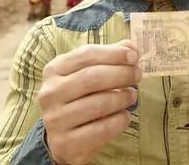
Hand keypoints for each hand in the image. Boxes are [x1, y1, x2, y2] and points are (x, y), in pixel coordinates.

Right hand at [37, 40, 140, 164]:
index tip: (134, 57)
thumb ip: (109, 57)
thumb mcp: (88, 73)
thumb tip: (131, 47)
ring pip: (99, 103)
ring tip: (132, 95)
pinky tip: (125, 116)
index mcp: (54, 70)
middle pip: (92, 77)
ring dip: (123, 98)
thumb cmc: (79, 98)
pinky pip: (101, 129)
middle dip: (121, 74)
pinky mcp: (67, 142)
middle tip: (138, 75)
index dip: (113, 54)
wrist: (62, 138)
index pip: (86, 54)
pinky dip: (119, 120)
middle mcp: (50, 93)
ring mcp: (56, 119)